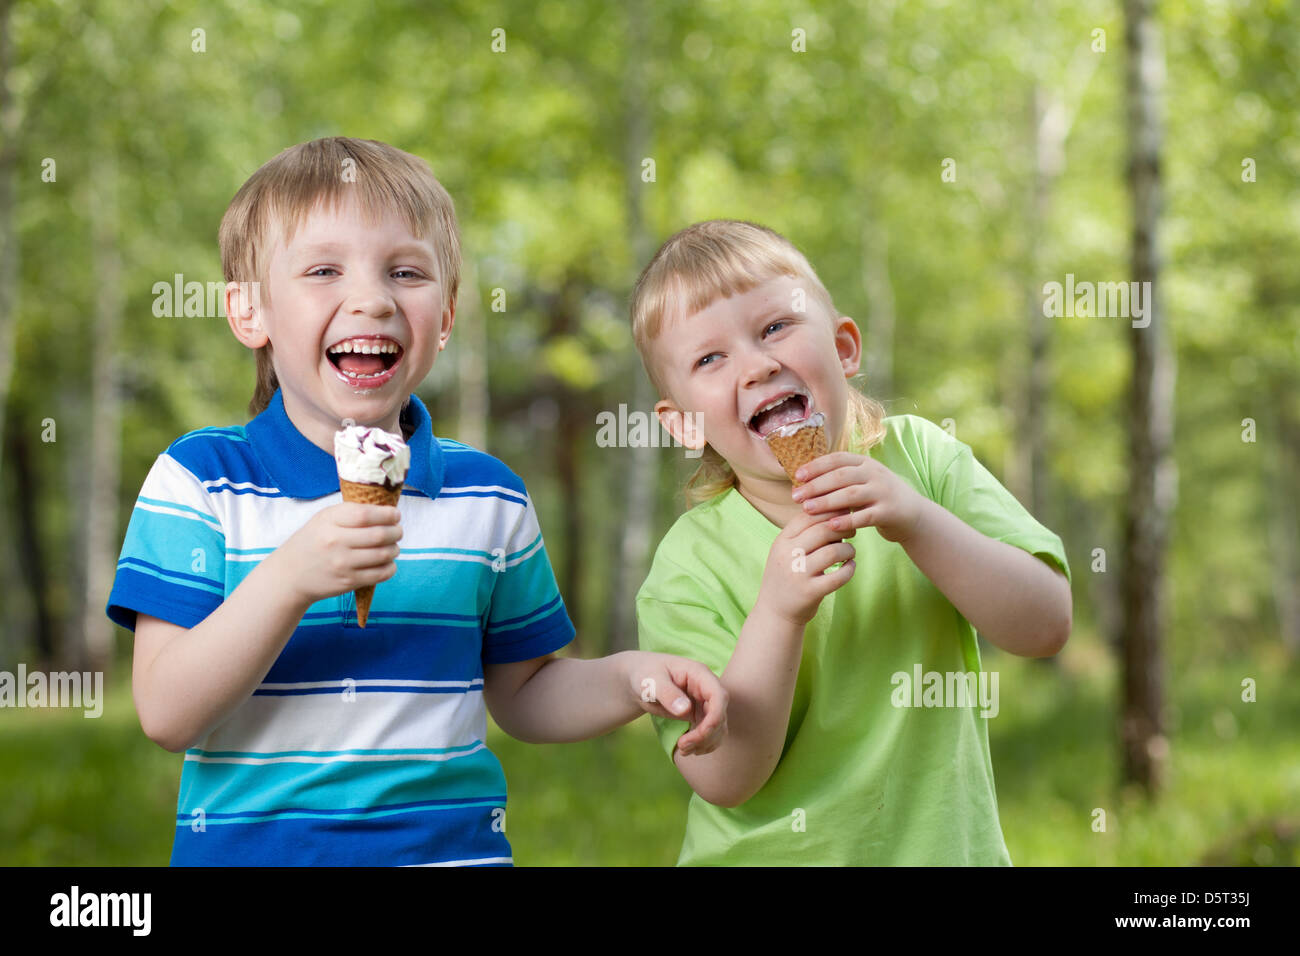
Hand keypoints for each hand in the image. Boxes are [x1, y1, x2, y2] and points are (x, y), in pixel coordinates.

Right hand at [275, 503, 403, 606]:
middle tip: (398, 531)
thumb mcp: (324, 519)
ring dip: (395, 549)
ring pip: (384, 554)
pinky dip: (390, 567)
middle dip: (396, 532)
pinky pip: (381, 574)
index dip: (387, 514)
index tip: (395, 515)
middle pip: (379, 535)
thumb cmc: (313, 541)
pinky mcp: (348, 581)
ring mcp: (342, 563)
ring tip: (393, 547)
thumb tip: (386, 511)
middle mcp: (335, 541)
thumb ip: (351, 512)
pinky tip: (387, 562)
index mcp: (329, 521)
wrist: (290, 574)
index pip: (366, 514)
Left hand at [622, 652, 728, 756]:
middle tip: (682, 746)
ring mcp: (705, 702)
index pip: (719, 695)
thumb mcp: (651, 681)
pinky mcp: (700, 715)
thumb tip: (685, 709)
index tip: (701, 733)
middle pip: (720, 714)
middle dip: (705, 734)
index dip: (715, 716)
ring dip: (705, 742)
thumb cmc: (645, 675)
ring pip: (718, 727)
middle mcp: (706, 688)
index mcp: (699, 674)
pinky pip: (711, 732)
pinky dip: (703, 744)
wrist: (640, 681)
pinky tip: (687, 749)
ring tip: (683, 750)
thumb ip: (667, 693)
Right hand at [755, 508, 856, 627]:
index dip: (829, 511)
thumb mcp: (786, 552)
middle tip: (852, 532)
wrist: (775, 613)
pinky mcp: (810, 592)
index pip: (807, 516)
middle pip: (822, 530)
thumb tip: (833, 512)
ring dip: (848, 549)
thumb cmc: (787, 577)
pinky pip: (838, 576)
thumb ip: (803, 533)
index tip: (843, 513)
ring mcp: (798, 574)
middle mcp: (787, 555)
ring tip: (850, 552)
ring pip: (832, 552)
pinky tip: (851, 566)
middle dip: (842, 528)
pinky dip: (850, 569)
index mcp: (781, 542)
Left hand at [791, 452, 925, 543]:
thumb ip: (840, 478)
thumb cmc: (877, 498)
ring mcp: (884, 492)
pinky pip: (865, 516)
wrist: (913, 514)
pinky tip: (831, 526)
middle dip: (816, 485)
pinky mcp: (889, 512)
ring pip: (851, 495)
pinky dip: (847, 520)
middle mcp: (876, 474)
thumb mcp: (863, 480)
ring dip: (826, 501)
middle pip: (841, 476)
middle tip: (796, 496)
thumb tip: (803, 481)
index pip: (837, 459)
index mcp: (866, 463)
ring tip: (807, 509)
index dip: (816, 466)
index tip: (797, 476)